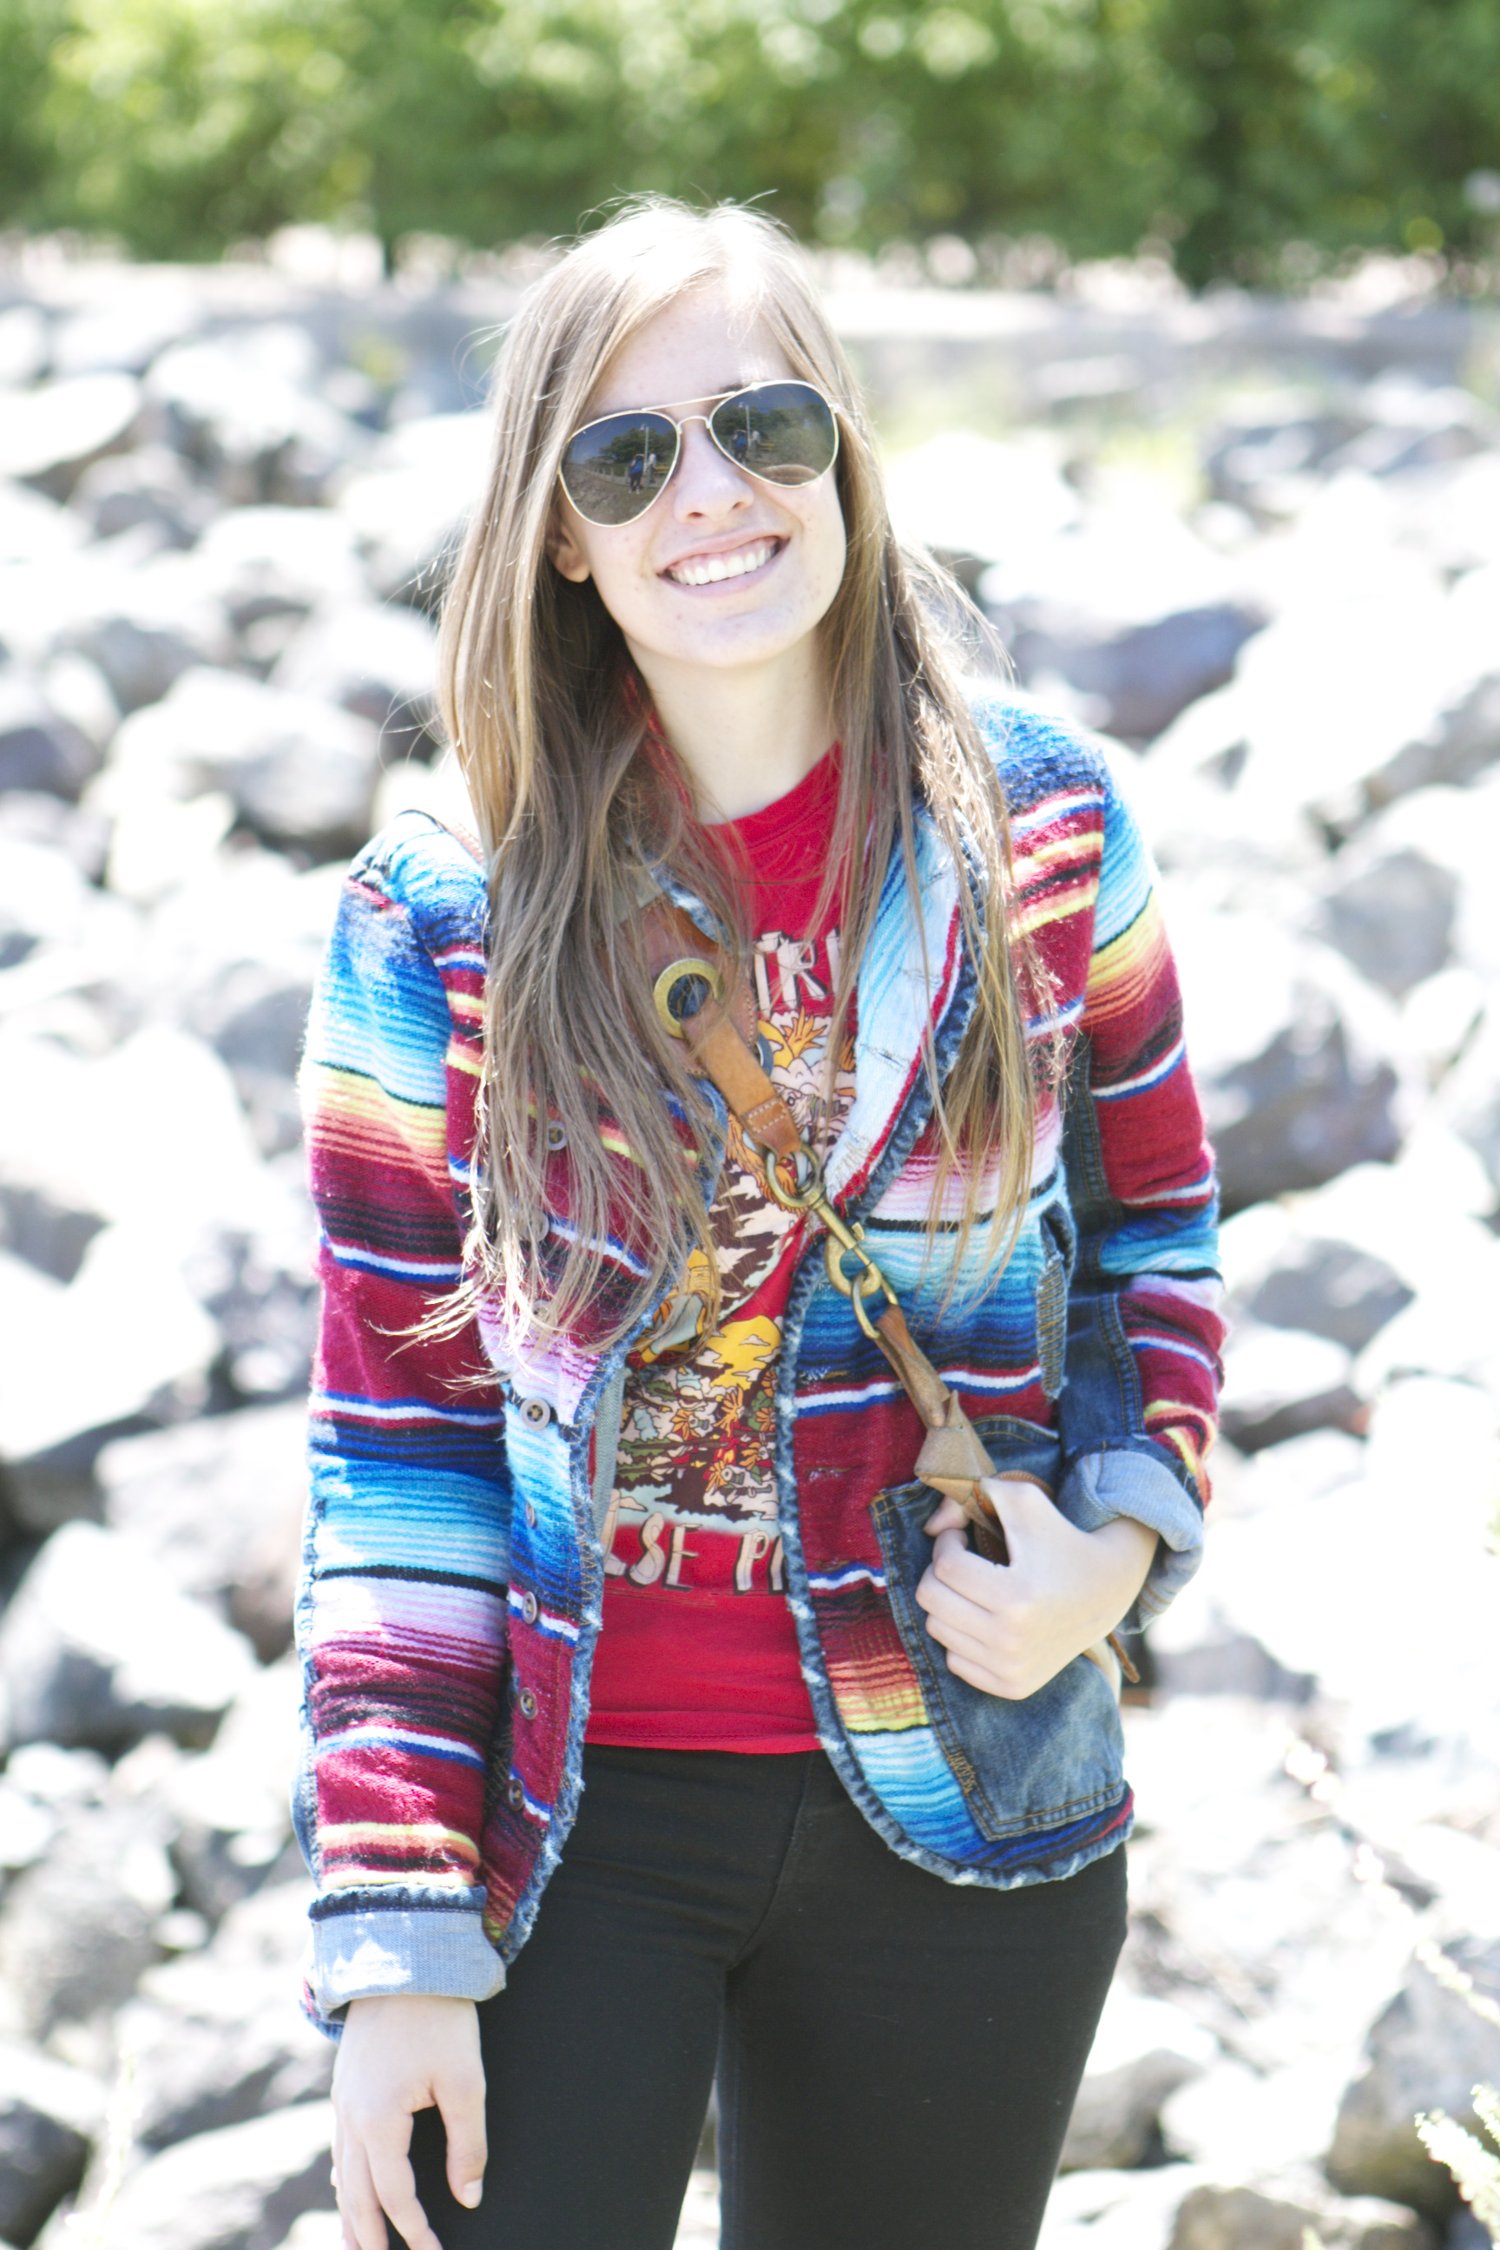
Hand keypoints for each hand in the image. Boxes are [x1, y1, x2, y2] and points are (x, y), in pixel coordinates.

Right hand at [331, 1994, 485, 2249]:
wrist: (405, 1954)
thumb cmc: (440, 2016)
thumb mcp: (465, 2080)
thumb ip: (468, 2143)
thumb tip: (470, 2197)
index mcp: (378, 2120)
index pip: (396, 2196)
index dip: (414, 2231)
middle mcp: (351, 2116)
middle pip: (356, 2196)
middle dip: (368, 2238)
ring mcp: (342, 2099)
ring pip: (342, 2174)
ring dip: (351, 2214)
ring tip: (360, 2247)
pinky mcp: (345, 2083)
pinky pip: (340, 2146)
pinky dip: (345, 2178)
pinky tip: (349, 2189)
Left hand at [917, 1477, 1156, 1700]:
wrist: (1107, 1592)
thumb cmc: (1061, 1538)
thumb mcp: (1025, 1499)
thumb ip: (975, 1494)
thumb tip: (931, 1527)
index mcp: (1017, 1597)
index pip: (945, 1567)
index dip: (947, 1542)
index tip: (961, 1535)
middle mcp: (1011, 1640)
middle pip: (932, 1600)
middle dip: (939, 1571)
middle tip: (961, 1560)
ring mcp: (1011, 1669)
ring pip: (937, 1629)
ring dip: (948, 1601)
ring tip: (974, 1586)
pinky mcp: (1012, 1687)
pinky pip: (953, 1660)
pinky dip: (961, 1635)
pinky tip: (985, 1616)